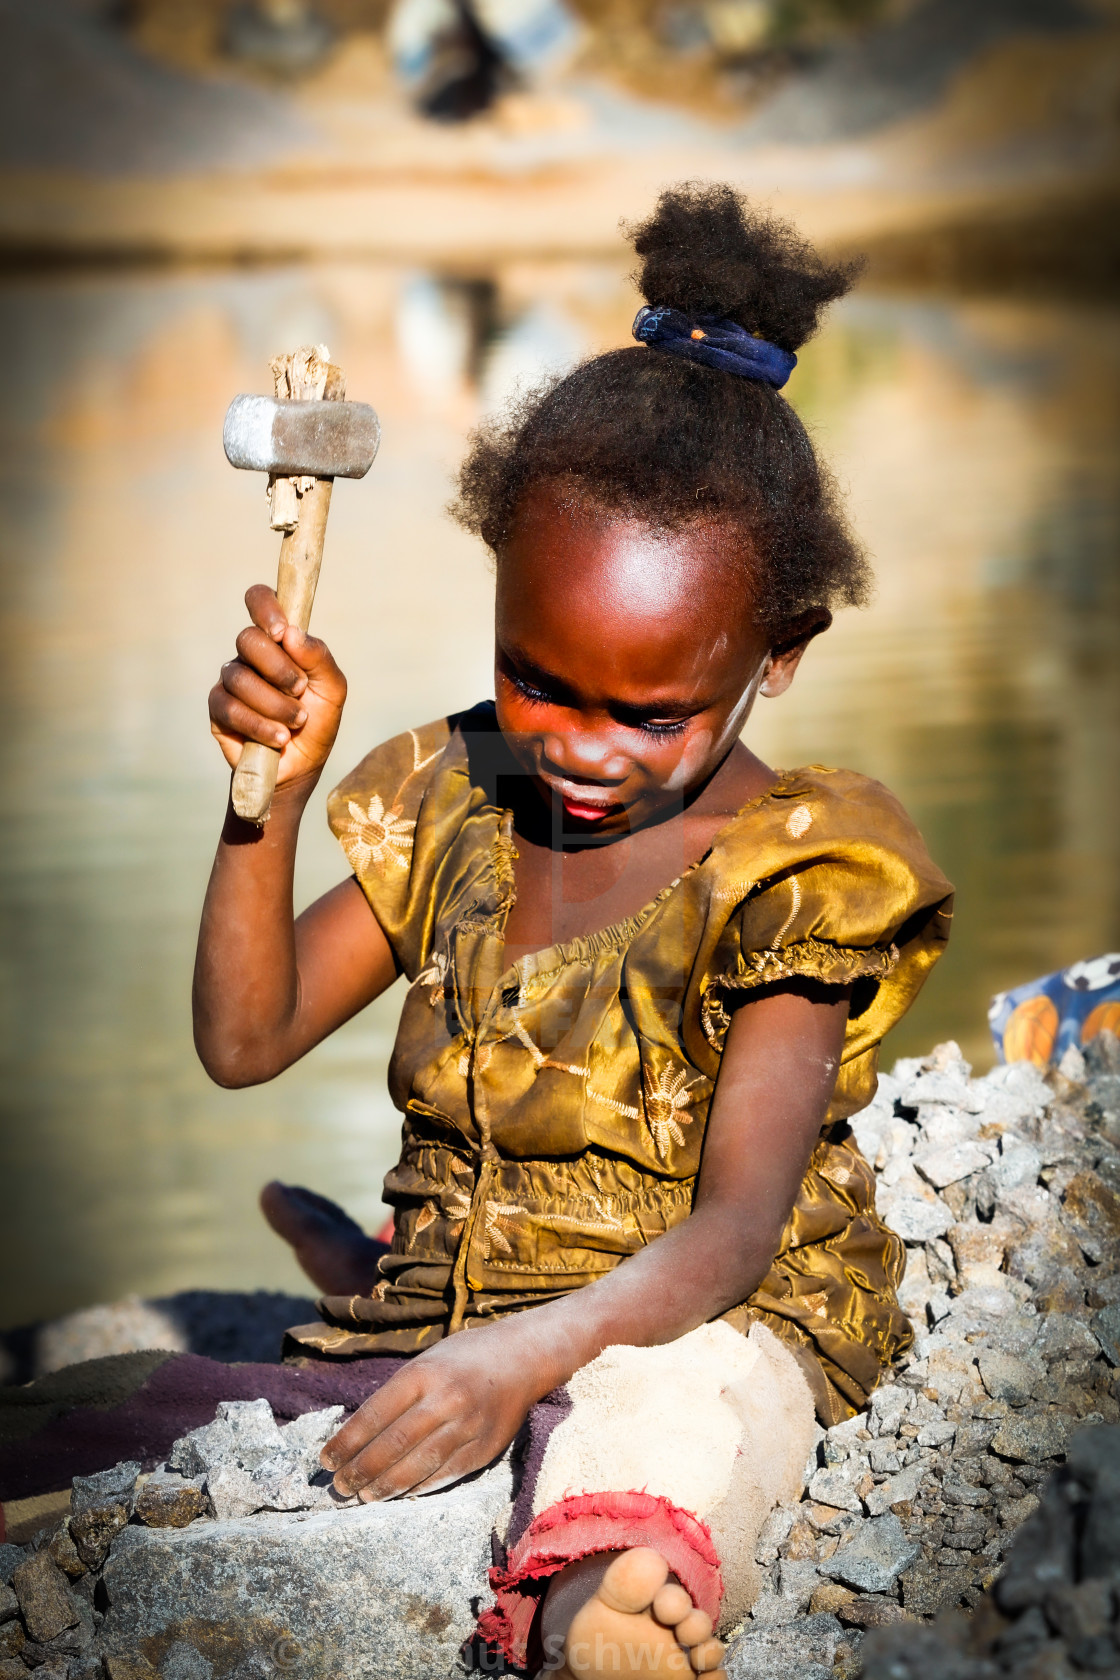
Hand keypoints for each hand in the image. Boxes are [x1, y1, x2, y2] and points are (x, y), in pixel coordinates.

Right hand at [208, 585, 346, 795]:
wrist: (302, 766)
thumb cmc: (318, 721)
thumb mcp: (333, 690)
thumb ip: (319, 658)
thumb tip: (292, 634)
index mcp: (278, 640)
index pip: (259, 600)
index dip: (265, 606)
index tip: (281, 631)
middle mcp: (251, 655)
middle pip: (248, 639)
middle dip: (279, 668)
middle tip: (299, 690)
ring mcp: (231, 680)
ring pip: (240, 677)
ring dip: (275, 704)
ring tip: (295, 723)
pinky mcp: (218, 709)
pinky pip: (230, 707)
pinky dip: (259, 725)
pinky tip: (278, 738)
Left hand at [321, 1325, 544, 1499]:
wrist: (523, 1357)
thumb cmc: (464, 1357)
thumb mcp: (426, 1361)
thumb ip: (398, 1394)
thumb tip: (359, 1433)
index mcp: (423, 1374)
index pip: (374, 1415)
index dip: (347, 1442)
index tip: (327, 1459)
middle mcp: (444, 1400)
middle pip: (393, 1445)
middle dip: (361, 1470)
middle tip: (340, 1486)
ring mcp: (467, 1426)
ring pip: (418, 1466)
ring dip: (386, 1485)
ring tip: (364, 1495)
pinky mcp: (485, 1448)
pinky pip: (445, 1475)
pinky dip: (418, 1487)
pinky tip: (400, 1493)